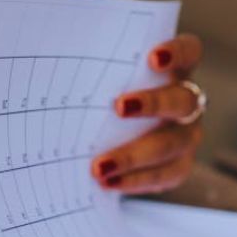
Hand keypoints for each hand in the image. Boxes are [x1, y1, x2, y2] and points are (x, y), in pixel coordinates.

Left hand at [91, 34, 204, 194]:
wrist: (107, 137)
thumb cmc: (102, 97)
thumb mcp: (99, 78)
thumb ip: (89, 67)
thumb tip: (47, 55)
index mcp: (173, 71)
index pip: (188, 53)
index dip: (176, 52)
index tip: (152, 58)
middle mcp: (187, 102)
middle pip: (182, 100)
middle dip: (152, 104)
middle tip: (118, 107)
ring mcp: (185, 136)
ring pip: (171, 145)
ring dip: (134, 155)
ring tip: (100, 166)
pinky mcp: (177, 167)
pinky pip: (163, 177)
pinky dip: (134, 181)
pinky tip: (107, 183)